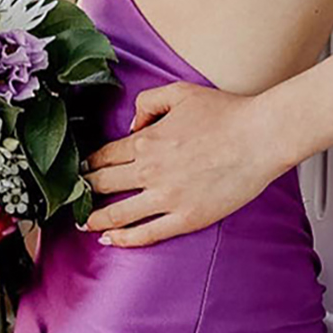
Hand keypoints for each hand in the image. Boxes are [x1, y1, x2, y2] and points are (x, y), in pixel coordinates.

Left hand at [80, 81, 285, 247]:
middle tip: (72, 199)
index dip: (86, 165)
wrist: (260, 136)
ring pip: (117, 214)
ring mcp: (167, 197)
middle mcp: (150, 170)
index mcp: (146, 140)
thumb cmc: (226, 112)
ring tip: (83, 223)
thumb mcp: (180, 92)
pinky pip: (147, 233)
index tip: (79, 172)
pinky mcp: (186, 218)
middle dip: (82, 192)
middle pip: (102, 185)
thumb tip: (131, 126)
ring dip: (95, 219)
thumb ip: (148, 103)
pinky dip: (124, 239)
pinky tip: (112, 239)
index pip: (103, 156)